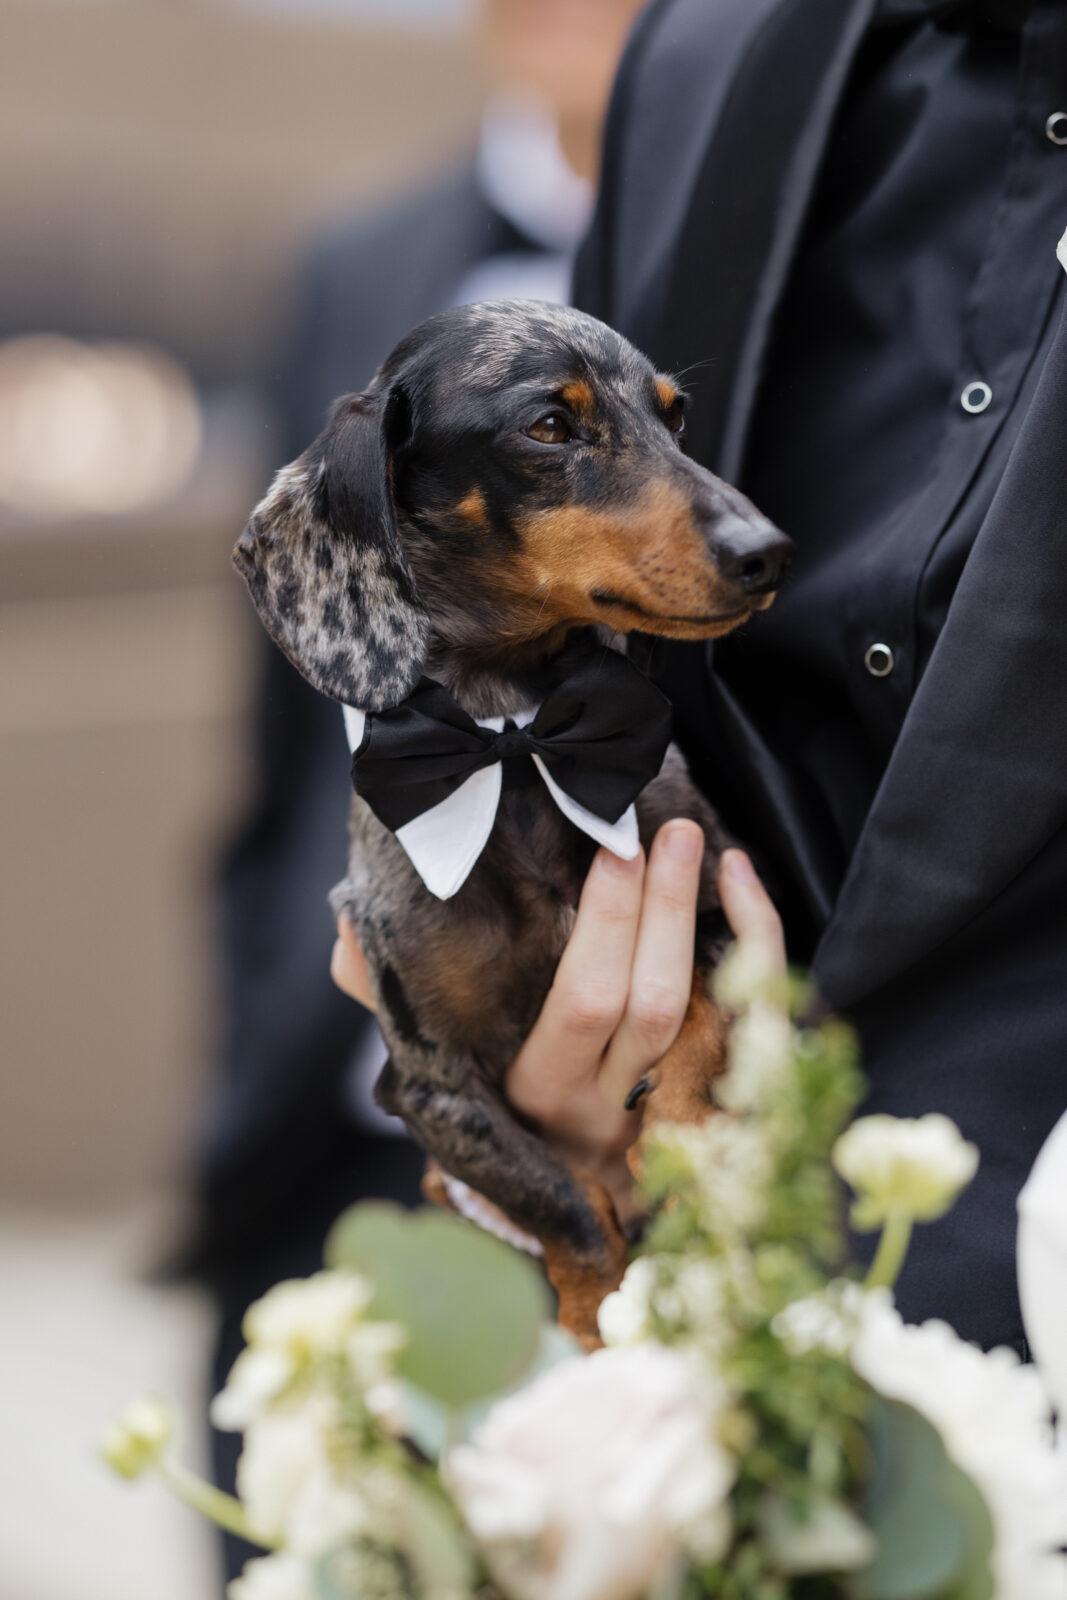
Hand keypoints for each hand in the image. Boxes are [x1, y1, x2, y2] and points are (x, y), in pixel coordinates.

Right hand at [328, 837, 786, 1221]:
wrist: (565, 1195)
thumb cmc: (483, 1095)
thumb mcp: (430, 1055)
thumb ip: (386, 994)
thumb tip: (351, 938)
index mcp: (530, 1087)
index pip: (583, 1005)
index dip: (609, 926)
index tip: (613, 847)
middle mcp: (602, 1100)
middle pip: (646, 1003)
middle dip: (658, 908)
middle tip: (660, 829)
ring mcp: (659, 1103)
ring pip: (696, 1011)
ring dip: (698, 920)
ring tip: (692, 839)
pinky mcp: (708, 1094)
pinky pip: (755, 1023)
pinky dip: (756, 946)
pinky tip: (743, 881)